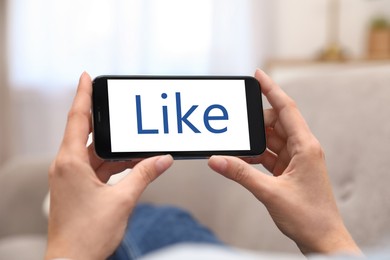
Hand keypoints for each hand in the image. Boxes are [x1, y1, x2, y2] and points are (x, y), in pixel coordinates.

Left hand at [45, 72, 172, 259]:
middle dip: (106, 123)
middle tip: (121, 109)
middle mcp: (66, 166)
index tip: (85, 77)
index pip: (77, 119)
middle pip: (87, 134)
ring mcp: (71, 177)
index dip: (82, 95)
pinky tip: (132, 164)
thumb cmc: (87, 235)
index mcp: (70, 163)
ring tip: (137, 143)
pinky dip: (113, 164)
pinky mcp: (77, 188)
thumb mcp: (122, 200)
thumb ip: (144, 175)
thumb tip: (162, 160)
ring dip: (115, 150)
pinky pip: (96, 168)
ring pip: (95, 153)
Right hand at [208, 69, 360, 254]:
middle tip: (236, 126)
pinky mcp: (289, 170)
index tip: (258, 75)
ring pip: (271, 140)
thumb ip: (240, 174)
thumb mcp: (269, 193)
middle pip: (275, 123)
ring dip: (253, 143)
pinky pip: (269, 155)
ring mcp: (296, 160)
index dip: (271, 89)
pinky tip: (243, 160)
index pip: (286, 109)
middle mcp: (302, 149)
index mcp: (305, 147)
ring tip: (235, 147)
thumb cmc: (307, 217)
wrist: (322, 239)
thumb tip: (216, 160)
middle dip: (254, 124)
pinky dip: (255, 156)